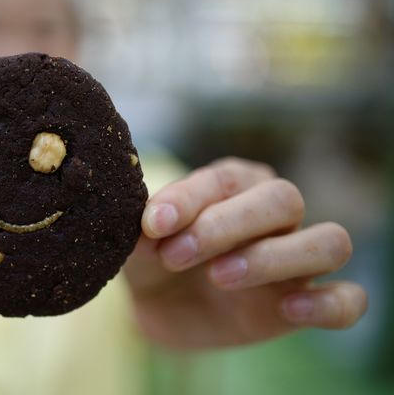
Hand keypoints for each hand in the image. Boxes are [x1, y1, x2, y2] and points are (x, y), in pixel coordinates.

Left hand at [124, 157, 366, 349]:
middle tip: (175, 255)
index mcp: (235, 185)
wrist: (162, 309)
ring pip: (330, 242)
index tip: (153, 223)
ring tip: (219, 277)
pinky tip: (287, 310)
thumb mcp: (140, 245)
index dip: (190, 198)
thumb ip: (143, 231)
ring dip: (275, 258)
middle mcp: (275, 214)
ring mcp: (297, 258)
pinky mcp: (307, 302)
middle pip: (284, 199)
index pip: (227, 179)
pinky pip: (348, 300)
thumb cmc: (156, 260)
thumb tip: (147, 221)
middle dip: (226, 225)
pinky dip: (328, 304)